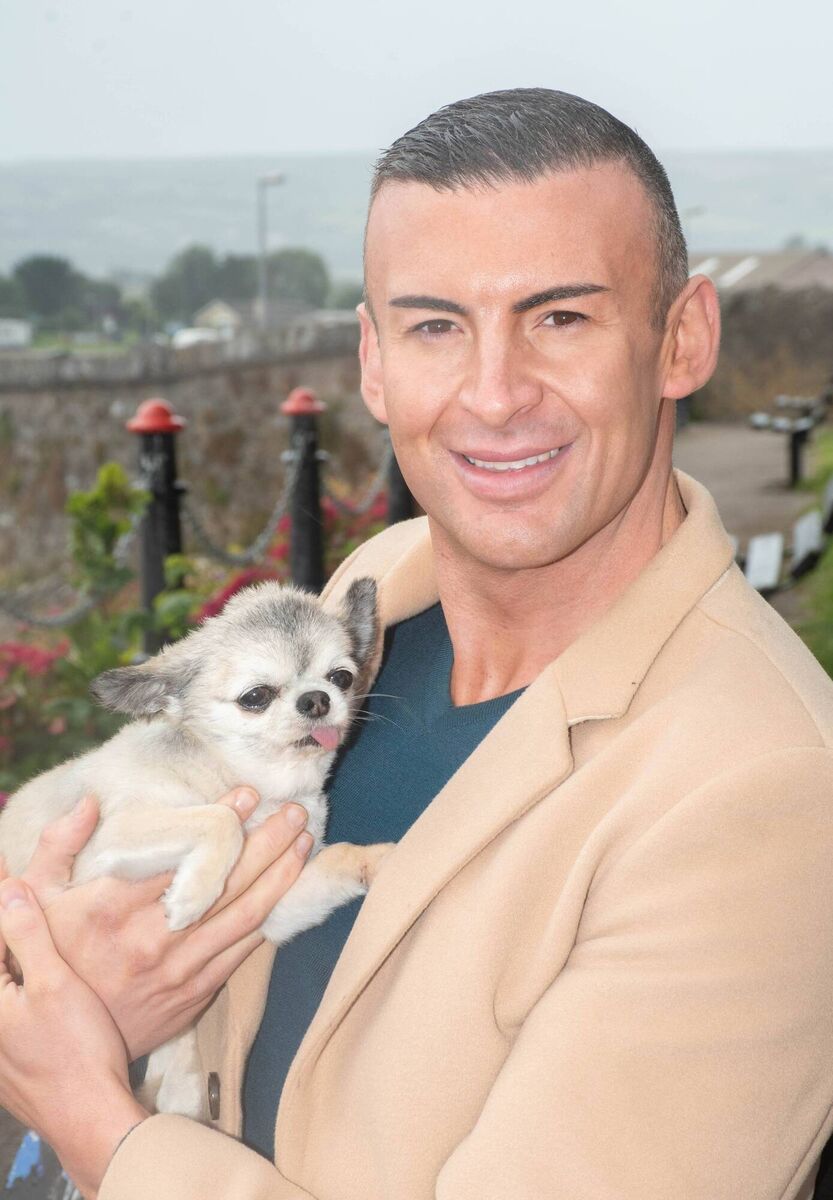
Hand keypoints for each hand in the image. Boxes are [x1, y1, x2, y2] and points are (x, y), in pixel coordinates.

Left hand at [0, 871, 147, 1198]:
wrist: (88, 1118)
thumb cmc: (76, 1050)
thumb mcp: (55, 984)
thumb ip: (28, 936)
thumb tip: (10, 891)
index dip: (2, 898)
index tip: (6, 865)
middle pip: (0, 961)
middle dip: (14, 928)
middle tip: (20, 890)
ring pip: (5, 983)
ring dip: (17, 953)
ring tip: (30, 922)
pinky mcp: (9, 1057)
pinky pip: (10, 1005)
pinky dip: (19, 979)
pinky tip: (39, 967)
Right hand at [19, 789, 312, 1059]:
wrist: (62, 1045)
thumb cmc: (51, 959)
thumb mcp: (37, 899)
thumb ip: (59, 845)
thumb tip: (90, 802)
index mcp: (113, 906)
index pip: (181, 854)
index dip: (220, 821)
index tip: (248, 794)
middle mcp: (152, 936)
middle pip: (225, 880)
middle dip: (267, 841)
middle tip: (294, 811)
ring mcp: (180, 967)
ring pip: (245, 914)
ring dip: (280, 875)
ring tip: (304, 841)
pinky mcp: (197, 991)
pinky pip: (244, 949)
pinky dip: (271, 917)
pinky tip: (288, 891)